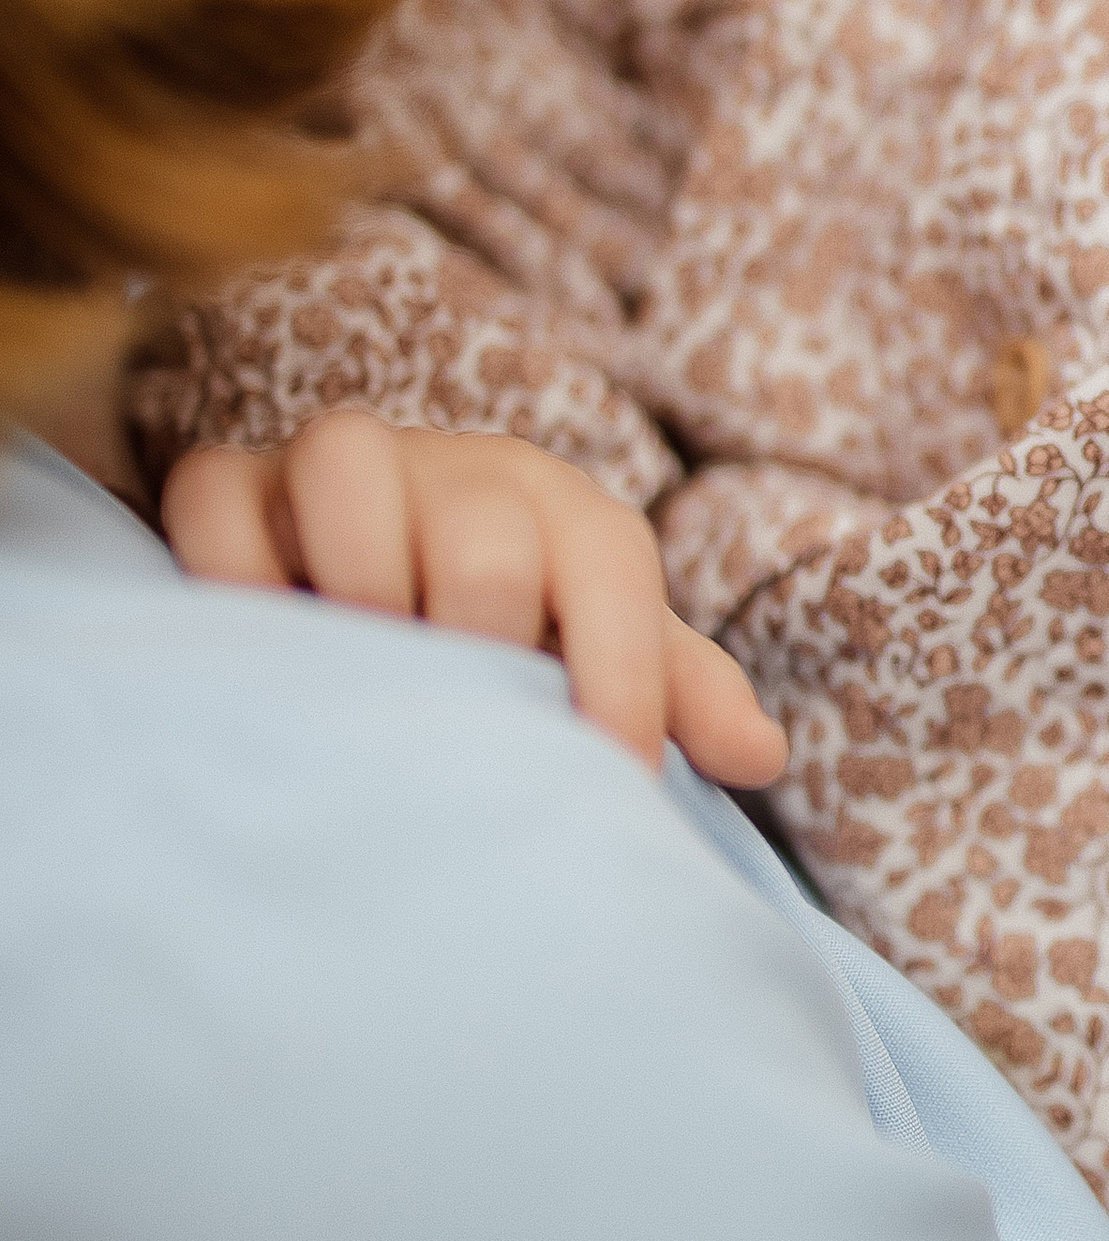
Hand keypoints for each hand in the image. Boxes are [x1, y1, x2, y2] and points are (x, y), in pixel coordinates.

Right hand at [161, 412, 788, 785]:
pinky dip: (234, 570)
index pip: (610, 565)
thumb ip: (682, 692)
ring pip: (347, 462)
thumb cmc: (516, 627)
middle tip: (469, 722)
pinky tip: (268, 644)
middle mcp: (457, 472)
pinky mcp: (235, 486)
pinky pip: (218, 499)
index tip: (611, 779)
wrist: (383, 563)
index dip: (622, 682)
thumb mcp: (604, 651)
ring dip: (362, 578)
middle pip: (485, 535)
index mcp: (562, 509)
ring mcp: (339, 467)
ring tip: (373, 669)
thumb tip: (759, 755)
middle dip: (485, 639)